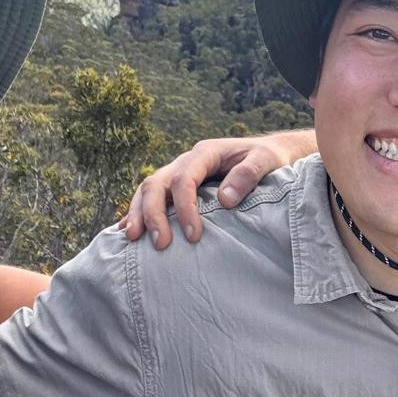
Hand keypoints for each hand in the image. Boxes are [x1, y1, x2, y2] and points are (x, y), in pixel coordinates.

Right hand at [120, 130, 317, 248]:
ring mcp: (179, 172)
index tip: (193, 235)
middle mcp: (187, 161)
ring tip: (132, 239)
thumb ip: (248, 175)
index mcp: (206, 153)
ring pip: (148, 189)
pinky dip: (138, 212)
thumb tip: (224, 199)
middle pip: (157, 183)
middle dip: (153, 213)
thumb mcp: (266, 160)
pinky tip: (127, 230)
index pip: (185, 179)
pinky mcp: (177, 186)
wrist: (270, 154)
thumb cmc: (270, 158)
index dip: (184, 207)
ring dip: (139, 213)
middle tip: (160, 244)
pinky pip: (151, 197)